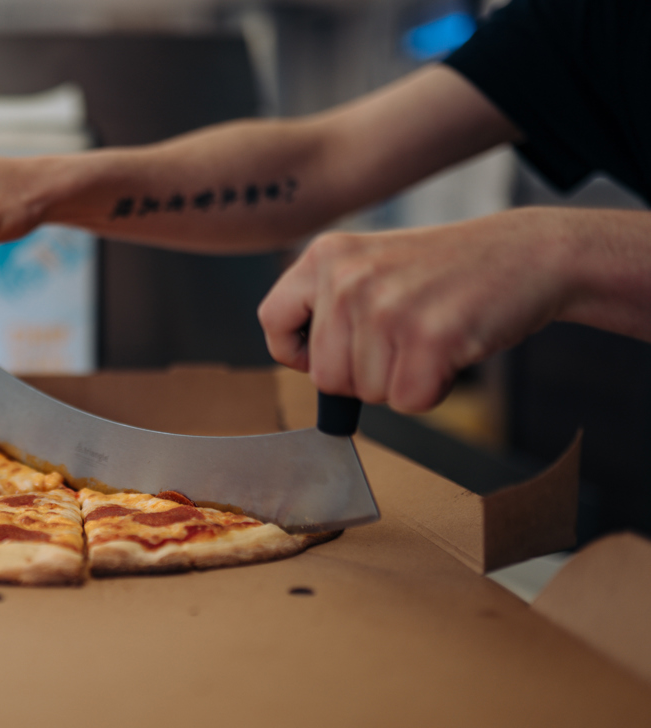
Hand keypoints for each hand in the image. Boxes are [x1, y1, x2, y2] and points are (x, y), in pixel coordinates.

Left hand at [257, 209, 577, 412]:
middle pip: (325, 377)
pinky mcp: (429, 336)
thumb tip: (301, 365)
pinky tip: (451, 350)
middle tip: (404, 339)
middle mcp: (347, 277)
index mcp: (325, 255)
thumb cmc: (446, 271)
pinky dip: (433, 390)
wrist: (527, 254)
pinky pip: (409, 402)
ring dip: (403, 380)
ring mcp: (387, 306)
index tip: (328, 353)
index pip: (272, 322)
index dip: (298, 353)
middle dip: (365, 376)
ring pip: (368, 393)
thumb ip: (329, 305)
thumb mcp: (370, 265)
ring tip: (431, 335)